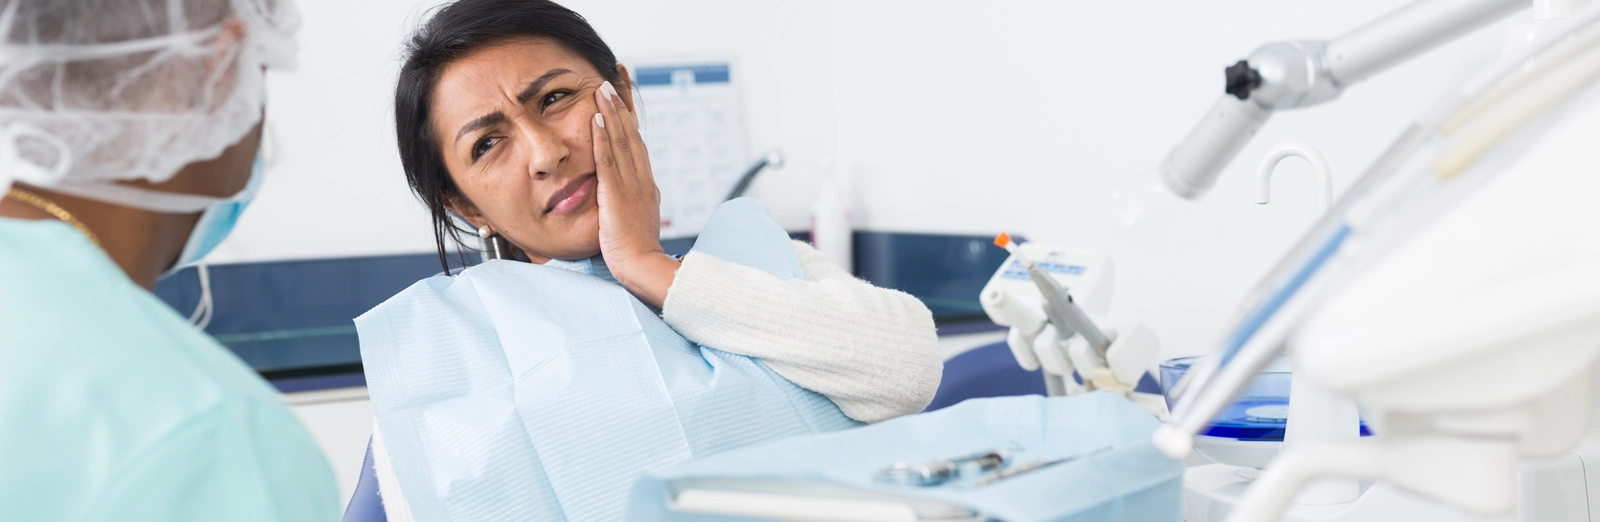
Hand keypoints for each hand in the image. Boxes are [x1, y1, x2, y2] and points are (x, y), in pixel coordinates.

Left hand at [591, 80, 677, 306]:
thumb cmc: (636, 253)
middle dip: (621, 105)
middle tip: (613, 79)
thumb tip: (622, 194)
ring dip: (611, 112)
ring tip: (601, 88)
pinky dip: (602, 137)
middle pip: (632, 133)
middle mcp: (642, 178)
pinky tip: (595, 118)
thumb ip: (629, 202)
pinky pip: (608, 160)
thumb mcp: (635, 220)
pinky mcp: (616, 194)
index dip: (629, 119)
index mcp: (646, 184)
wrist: (642, 267)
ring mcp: (631, 184)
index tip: (622, 97)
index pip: (637, 143)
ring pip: (621, 140)